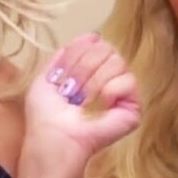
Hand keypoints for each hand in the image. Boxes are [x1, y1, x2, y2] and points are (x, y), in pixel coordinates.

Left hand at [21, 33, 140, 177]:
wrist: (54, 141)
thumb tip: (91, 36)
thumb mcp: (45, 78)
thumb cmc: (45, 117)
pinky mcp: (133, 109)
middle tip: (71, 92)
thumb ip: (63, 56)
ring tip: (83, 101)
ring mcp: (121, 94)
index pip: (94, 43)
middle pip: (106, 49)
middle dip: (82, 68)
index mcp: (89, 71)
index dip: (76, 55)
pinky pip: (129, 81)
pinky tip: (101, 103)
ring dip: (92, 82)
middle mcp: (108, 78)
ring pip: (117, 61)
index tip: (62, 76)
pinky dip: (110, 90)